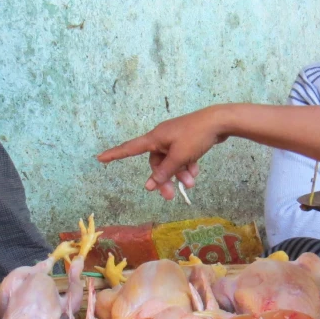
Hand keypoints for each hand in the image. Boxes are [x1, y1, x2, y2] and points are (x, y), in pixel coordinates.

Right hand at [97, 106, 228, 199]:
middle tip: (169, 196)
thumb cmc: (196, 136)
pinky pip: (181, 157)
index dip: (115, 154)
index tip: (99, 158)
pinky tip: (196, 172)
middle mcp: (162, 137)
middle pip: (156, 163)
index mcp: (155, 138)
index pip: (130, 148)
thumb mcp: (179, 157)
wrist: (219, 122)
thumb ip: (165, 171)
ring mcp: (174, 138)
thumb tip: (150, 184)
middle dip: (164, 179)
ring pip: (171, 162)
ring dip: (179, 174)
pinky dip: (187, 166)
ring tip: (190, 184)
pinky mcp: (186, 140)